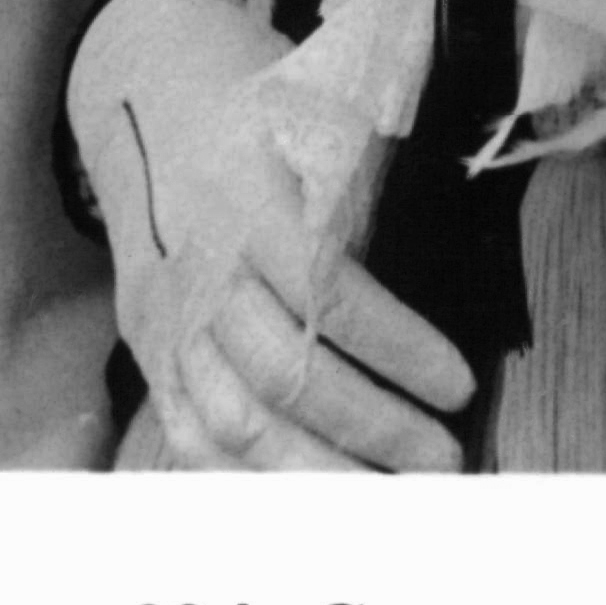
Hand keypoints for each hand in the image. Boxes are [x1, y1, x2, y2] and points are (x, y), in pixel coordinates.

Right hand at [68, 0, 471, 474]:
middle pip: (285, 376)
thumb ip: (367, 189)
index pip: (328, 293)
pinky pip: (190, 437)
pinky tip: (312, 502)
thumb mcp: (316, 116)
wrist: (146, 103)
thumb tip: (458, 259)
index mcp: (247, 198)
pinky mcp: (148, 351)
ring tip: (391, 499)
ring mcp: (165, 319)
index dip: (398, 349)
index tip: (459, 386)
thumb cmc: (257, 112)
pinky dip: (248, 483)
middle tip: (444, 461)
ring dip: (319, 477)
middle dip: (374, 430)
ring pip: (235, 424)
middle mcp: (199, 267)